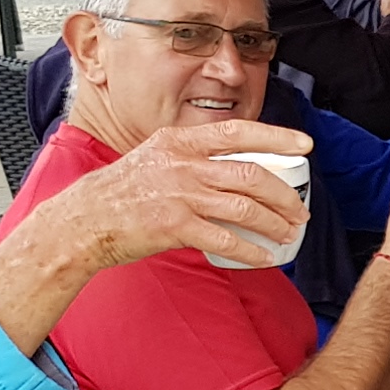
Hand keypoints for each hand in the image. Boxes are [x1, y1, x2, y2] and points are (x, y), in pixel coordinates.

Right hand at [20, 119, 314, 270]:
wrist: (85, 219)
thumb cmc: (123, 190)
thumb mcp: (156, 156)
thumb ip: (193, 155)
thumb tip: (237, 163)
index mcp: (180, 142)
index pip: (238, 131)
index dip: (276, 136)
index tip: (304, 145)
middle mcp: (183, 164)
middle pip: (251, 174)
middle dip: (284, 195)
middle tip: (300, 210)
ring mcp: (179, 195)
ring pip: (245, 208)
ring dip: (274, 223)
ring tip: (288, 234)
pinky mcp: (174, 226)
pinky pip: (225, 240)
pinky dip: (251, 251)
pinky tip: (265, 258)